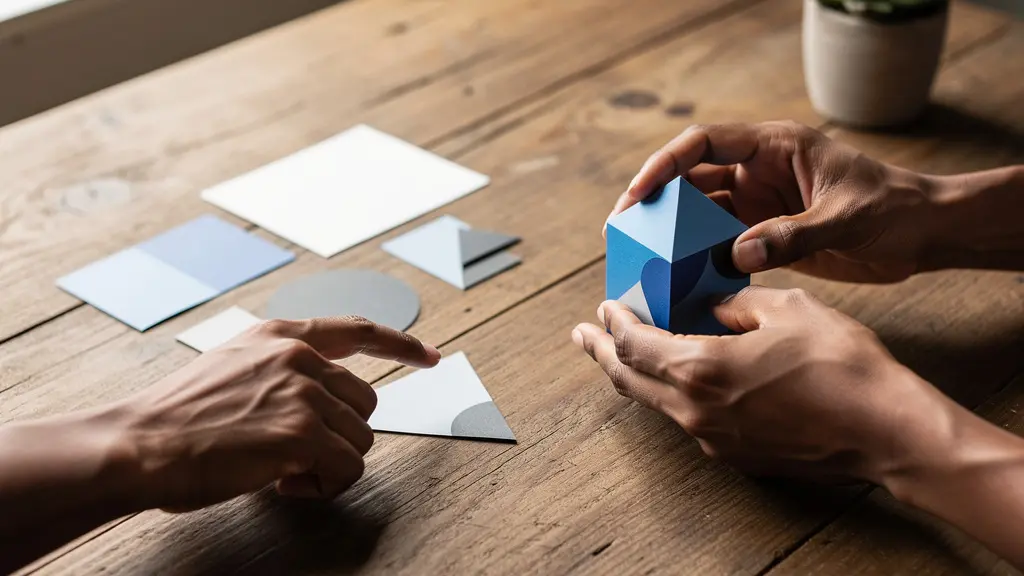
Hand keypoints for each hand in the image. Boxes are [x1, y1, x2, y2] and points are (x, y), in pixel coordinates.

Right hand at [114, 316, 439, 511]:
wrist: (139, 444)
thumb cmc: (177, 419)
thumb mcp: (230, 366)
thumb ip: (278, 370)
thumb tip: (318, 401)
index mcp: (280, 337)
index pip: (357, 331)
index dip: (400, 344)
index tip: (429, 355)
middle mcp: (298, 357)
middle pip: (365, 402)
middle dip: (340, 434)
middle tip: (298, 456)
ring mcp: (302, 392)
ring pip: (361, 439)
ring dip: (330, 463)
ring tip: (284, 471)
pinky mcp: (302, 432)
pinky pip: (348, 468)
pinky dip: (325, 485)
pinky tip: (285, 484)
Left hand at [571, 287, 956, 483]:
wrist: (886, 429)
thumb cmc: (842, 364)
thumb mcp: (786, 309)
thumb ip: (735, 304)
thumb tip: (713, 307)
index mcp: (700, 368)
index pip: (634, 343)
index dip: (614, 322)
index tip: (603, 307)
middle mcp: (695, 410)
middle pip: (629, 379)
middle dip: (601, 353)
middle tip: (582, 335)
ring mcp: (713, 439)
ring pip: (655, 402)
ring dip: (635, 374)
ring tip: (622, 354)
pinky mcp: (735, 455)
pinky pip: (688, 419)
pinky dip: (672, 393)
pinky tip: (682, 377)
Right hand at [607, 121, 941, 282]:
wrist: (923, 233)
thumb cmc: (894, 209)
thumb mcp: (847, 217)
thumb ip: (792, 234)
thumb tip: (737, 255)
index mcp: (774, 147)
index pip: (704, 144)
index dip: (665, 165)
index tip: (638, 193)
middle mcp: (758, 172)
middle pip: (691, 180)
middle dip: (655, 202)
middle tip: (623, 231)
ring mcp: (758, 204)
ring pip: (699, 215)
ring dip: (672, 234)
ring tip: (643, 259)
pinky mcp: (763, 235)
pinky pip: (718, 244)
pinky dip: (698, 260)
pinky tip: (680, 280)